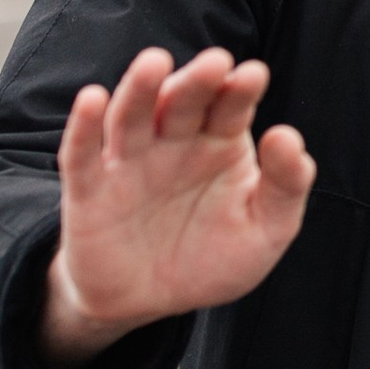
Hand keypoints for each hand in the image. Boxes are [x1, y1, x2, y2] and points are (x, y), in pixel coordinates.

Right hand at [41, 48, 315, 364]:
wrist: (148, 305)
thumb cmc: (212, 258)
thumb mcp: (265, 230)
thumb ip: (286, 186)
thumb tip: (288, 136)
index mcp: (219, 140)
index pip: (230, 106)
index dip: (240, 90)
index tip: (253, 76)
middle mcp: (173, 141)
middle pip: (182, 101)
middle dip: (197, 81)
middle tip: (215, 63)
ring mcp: (129, 161)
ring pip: (130, 116)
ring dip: (140, 89)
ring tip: (155, 64)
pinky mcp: (89, 189)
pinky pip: (81, 154)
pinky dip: (83, 126)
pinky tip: (91, 99)